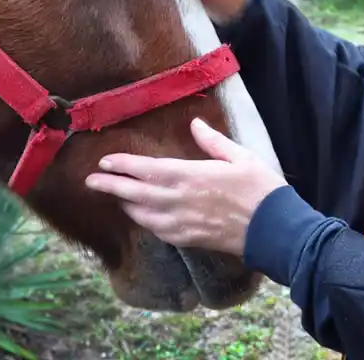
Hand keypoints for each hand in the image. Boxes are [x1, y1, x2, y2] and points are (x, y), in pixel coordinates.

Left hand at [84, 117, 287, 256]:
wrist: (273, 229)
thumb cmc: (260, 189)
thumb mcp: (239, 156)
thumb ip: (212, 141)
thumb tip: (194, 123)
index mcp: (190, 176)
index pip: (146, 169)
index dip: (122, 165)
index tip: (104, 162)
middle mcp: (179, 201)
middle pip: (134, 194)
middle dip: (110, 187)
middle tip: (90, 182)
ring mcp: (181, 223)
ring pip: (142, 215)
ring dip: (125, 204)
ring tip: (113, 195)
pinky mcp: (188, 239)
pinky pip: (157, 230)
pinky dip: (144, 221)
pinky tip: (141, 215)